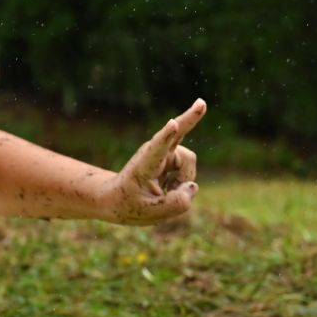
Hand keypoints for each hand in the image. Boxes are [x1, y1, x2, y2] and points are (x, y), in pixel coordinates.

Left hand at [104, 99, 205, 224]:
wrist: (115, 199)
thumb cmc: (127, 205)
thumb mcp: (148, 213)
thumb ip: (174, 204)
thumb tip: (193, 187)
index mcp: (143, 165)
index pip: (156, 149)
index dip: (166, 137)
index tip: (172, 123)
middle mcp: (155, 154)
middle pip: (178, 135)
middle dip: (191, 119)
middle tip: (201, 102)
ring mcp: (164, 154)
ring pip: (189, 164)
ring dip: (183, 181)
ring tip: (164, 192)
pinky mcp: (172, 159)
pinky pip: (189, 171)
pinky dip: (183, 183)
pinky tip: (166, 188)